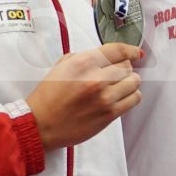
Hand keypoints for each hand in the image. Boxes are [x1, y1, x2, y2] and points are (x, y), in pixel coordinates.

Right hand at [26, 43, 143, 150]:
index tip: (135, 53)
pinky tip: (121, 97)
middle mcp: (96, 79)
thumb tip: (105, 57)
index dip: (130, 50)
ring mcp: (105, 97)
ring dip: (129, 82)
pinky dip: (131, 96)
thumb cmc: (48, 98)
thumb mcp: (61, 67)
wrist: (41, 125)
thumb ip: (84, 58)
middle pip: (127, 66)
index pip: (117, 50)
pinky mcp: (110, 114)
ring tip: (119, 86)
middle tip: (116, 74)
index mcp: (83, 63)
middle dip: (123, 68)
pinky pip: (134, 99)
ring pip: (134, 82)